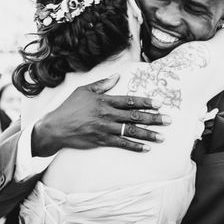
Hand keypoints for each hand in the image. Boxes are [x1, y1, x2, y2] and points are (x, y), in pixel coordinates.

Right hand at [31, 74, 170, 157]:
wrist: (55, 128)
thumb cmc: (69, 107)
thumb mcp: (84, 90)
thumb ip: (102, 84)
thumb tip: (117, 76)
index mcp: (104, 100)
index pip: (129, 101)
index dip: (145, 102)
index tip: (158, 103)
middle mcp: (107, 114)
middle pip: (134, 116)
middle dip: (153, 118)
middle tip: (168, 120)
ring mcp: (105, 129)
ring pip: (131, 131)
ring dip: (148, 133)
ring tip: (162, 136)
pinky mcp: (101, 140)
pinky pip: (121, 143)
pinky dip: (134, 146)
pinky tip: (146, 148)